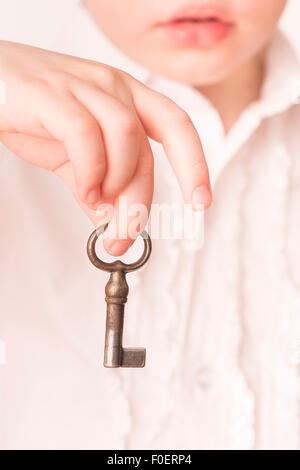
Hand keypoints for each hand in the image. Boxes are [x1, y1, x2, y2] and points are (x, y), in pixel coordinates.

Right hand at [0, 40, 211, 254]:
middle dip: (139, 202)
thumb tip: (113, 222)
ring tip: (94, 202)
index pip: (177, 127)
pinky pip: (86, 135)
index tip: (201, 202)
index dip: (195, 165)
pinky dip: (90, 170)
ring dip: (116, 184)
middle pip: (148, 150)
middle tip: (122, 236)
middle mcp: (114, 87)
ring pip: (127, 139)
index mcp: (127, 98)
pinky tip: (82, 187)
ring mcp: (85, 86)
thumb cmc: (33, 112)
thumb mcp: (73, 157)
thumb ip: (96, 187)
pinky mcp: (53, 94)